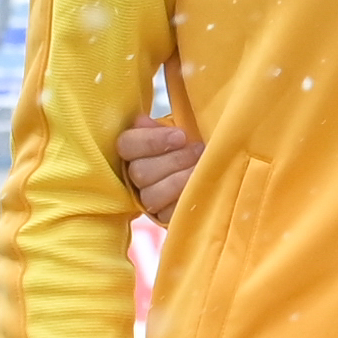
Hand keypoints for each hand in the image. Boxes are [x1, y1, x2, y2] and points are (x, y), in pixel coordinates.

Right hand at [111, 104, 201, 221]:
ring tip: (201, 168)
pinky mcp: (163, 217)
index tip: (180, 136)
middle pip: (139, 172)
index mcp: (133, 149)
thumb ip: (162, 125)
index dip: (151, 141)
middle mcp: (134, 175)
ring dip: (179, 181)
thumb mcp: (180, 128)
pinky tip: (200, 188)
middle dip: (173, 160)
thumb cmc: (192, 143)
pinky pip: (167, 214)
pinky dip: (184, 199)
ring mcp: (146, 199)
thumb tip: (143, 120)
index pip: (126, 145)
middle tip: (198, 150)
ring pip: (151, 195)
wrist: (212, 166)